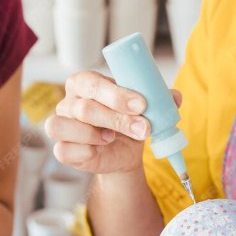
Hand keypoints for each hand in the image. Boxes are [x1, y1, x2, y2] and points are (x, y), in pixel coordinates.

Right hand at [46, 70, 181, 174]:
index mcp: (84, 83)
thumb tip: (174, 97)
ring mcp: (61, 126)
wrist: (123, 152)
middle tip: (143, 127)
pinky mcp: (62, 149)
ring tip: (113, 138)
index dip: (116, 94)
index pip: (92, 83)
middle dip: (117, 119)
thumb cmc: (128, 122)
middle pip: (84, 108)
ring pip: (64, 126)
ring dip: (95, 135)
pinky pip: (63, 150)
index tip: (142, 104)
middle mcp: (68, 103)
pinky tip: (99, 150)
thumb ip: (159, 99)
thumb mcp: (144, 108)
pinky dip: (84, 151)